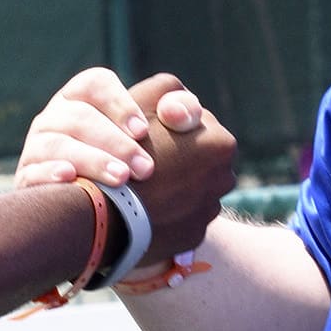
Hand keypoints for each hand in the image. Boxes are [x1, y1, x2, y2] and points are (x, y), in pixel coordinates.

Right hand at [17, 65, 206, 190]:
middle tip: (146, 169)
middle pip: (78, 117)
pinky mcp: (26, 179)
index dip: (119, 103)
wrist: (99, 214)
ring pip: (57, 144)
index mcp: (83, 98)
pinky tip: (71, 180)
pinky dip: (49, 175)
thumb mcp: (158, 135)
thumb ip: (181, 113)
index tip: (143, 131)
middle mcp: (56, 118)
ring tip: (121, 180)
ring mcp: (37, 147)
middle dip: (114, 142)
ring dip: (91, 160)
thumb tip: (180, 111)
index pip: (95, 84)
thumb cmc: (134, 164)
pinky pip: (31, 172)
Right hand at [129, 73, 236, 262]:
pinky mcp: (192, 236)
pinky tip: (141, 206)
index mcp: (222, 143)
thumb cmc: (122, 151)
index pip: (195, 123)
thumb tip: (182, 110)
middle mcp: (225, 179)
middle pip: (197, 157)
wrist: (106, 216)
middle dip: (175, 155)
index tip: (144, 133)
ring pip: (189, 187)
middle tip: (141, 159)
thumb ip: (171, 94)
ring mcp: (209, 211)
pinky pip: (180, 216)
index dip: (167, 124)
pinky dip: (166, 211)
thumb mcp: (145, 102)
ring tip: (140, 184)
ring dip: (171, 184)